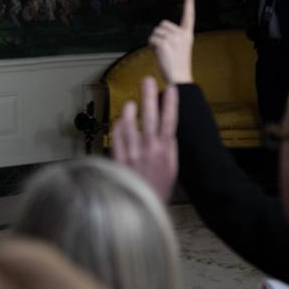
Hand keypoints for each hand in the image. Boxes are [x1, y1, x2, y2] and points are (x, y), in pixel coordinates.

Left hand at [111, 77, 178, 200]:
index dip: (171, 104)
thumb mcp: (171, 169)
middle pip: (150, 117)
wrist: (141, 208)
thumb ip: (168, 148)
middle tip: (148, 80)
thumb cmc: (158, 187)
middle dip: (149, 96)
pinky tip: (119, 120)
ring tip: (130, 102)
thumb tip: (166, 130)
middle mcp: (150, 150)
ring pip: (130, 125)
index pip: (170, 121)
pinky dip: (118, 126)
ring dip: (129, 110)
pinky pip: (117, 137)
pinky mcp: (119, 159)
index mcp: (166, 151)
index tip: (171, 88)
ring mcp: (134, 154)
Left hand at [149, 0, 194, 83]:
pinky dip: (151, 46)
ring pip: (155, 32)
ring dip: (154, 41)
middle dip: (160, 34)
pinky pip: (151, 39)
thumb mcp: (180, 47)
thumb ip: (174, 37)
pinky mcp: (163, 43)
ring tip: (162, 52)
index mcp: (188, 34)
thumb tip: (159, 33)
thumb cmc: (177, 64)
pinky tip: (158, 54)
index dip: (189, 2)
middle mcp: (182, 34)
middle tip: (165, 48)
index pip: (189, 15)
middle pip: (163, 24)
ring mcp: (173, 38)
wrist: (179, 77)